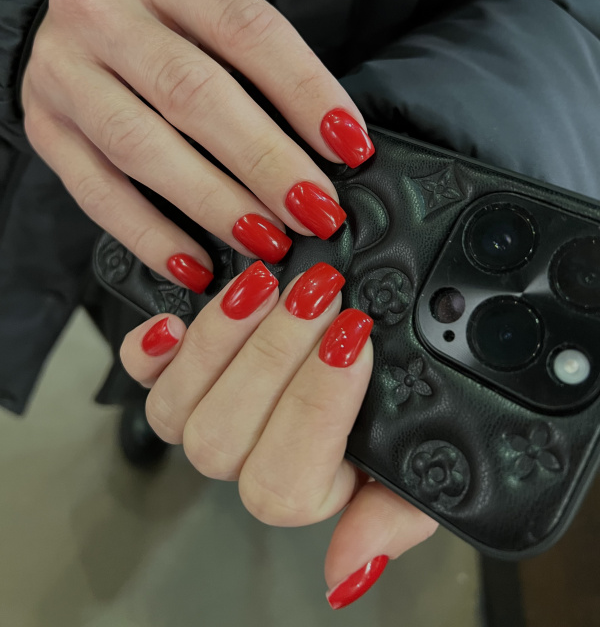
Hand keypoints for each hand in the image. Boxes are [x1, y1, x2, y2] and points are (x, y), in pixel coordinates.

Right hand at [21, 0, 373, 291]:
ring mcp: (61, 71)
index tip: (348, 147)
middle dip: (265, 161)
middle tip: (315, 210)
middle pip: (192, 92)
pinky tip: (196, 264)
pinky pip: (97, 194)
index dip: (305, 92)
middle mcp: (99, 10)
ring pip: (142, 147)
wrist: (73, 22)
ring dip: (214, 203)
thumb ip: (256, 65)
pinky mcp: (43, 129)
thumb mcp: (207, 11)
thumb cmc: (161, 22)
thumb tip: (329, 149)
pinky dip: (151, 236)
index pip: (246, 28)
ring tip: (267, 241)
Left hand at [119, 261, 437, 608]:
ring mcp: (205, 416)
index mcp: (301, 488)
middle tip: (320, 296)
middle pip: (225, 438)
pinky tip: (174, 321)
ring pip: (178, 408)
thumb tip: (346, 575)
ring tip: (268, 285)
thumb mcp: (412, 466)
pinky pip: (142, 375)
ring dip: (219, 341)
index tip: (354, 342)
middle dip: (275, 356)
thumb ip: (389, 520)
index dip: (317, 407)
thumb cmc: (388, 418)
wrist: (356, 347)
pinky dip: (149, 352)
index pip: (285, 485)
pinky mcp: (177, 372)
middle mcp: (243, 459)